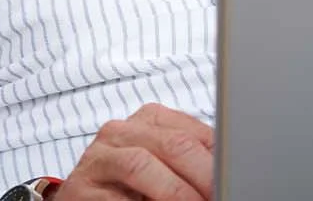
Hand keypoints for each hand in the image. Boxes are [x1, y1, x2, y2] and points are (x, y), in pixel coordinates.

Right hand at [56, 103, 214, 200]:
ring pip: (141, 164)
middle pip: (173, 144)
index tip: (234, 178)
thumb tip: (227, 173)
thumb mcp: (163, 169)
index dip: (217, 159)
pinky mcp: (78, 188)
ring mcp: (97, 158)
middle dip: (203, 174)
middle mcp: (120, 131)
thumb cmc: (130, 188)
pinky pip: (114, 197)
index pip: (193, 132)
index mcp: (148, 120)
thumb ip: (192, 164)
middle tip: (220, 194)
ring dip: (175, 191)